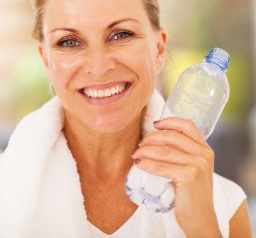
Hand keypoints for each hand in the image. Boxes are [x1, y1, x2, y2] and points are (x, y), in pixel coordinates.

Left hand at [132, 117, 221, 237]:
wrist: (200, 219)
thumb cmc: (191, 194)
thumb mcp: (192, 169)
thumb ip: (181, 154)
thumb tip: (153, 139)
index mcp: (205, 149)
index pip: (187, 125)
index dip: (169, 122)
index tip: (154, 124)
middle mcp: (204, 154)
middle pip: (172, 136)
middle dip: (151, 138)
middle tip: (139, 145)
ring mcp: (198, 165)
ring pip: (163, 151)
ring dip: (145, 151)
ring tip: (135, 155)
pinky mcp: (189, 176)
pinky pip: (161, 166)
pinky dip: (147, 164)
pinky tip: (139, 164)